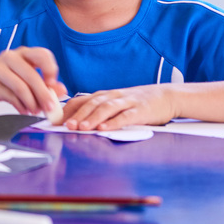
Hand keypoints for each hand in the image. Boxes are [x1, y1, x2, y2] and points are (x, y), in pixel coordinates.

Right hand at [0, 46, 66, 115]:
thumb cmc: (6, 77)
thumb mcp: (26, 77)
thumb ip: (45, 83)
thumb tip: (62, 90)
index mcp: (24, 53)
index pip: (42, 55)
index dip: (51, 70)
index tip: (53, 85)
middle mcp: (11, 57)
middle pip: (32, 75)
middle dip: (43, 94)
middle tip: (50, 108)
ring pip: (20, 87)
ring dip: (31, 103)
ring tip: (35, 111)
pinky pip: (9, 96)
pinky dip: (20, 106)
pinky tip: (24, 110)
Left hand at [61, 85, 175, 130]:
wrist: (167, 96)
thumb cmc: (137, 103)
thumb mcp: (115, 103)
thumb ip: (98, 109)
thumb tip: (75, 121)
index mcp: (104, 95)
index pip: (81, 100)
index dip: (68, 110)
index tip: (55, 120)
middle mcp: (113, 96)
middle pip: (91, 104)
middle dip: (77, 115)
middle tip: (66, 126)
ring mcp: (127, 102)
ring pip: (106, 108)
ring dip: (92, 118)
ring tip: (82, 128)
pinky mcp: (141, 110)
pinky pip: (126, 116)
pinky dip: (114, 122)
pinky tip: (105, 128)